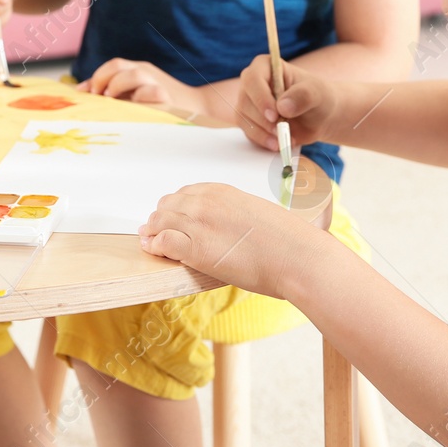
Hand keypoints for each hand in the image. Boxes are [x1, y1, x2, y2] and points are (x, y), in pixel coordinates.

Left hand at [78, 58, 202, 115]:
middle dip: (101, 79)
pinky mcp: (167, 97)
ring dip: (117, 86)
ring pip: (133, 74)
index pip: (112, 65)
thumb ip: (115, 92)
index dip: (95, 77)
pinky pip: (151, 92)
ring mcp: (157, 83)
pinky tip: (134, 106)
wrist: (199, 107)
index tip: (83, 93)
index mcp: (138, 70)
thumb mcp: (137, 95)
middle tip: (97, 96)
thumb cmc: (163, 105)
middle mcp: (146, 72)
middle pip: (117, 65)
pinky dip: (139, 97)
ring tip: (111, 100)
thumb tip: (83, 93)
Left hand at [139, 183, 320, 298]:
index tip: (173, 217)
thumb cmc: (286, 240)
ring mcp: (199, 223)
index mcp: (222, 191)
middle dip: (161, 218)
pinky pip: (162, 243)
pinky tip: (155, 251)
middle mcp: (206, 202)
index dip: (175, 207)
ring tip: (151, 241)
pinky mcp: (196, 248)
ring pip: (159, 222)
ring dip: (153, 232)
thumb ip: (234, 215)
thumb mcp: (256, 214)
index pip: (185, 193)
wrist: (297, 256)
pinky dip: (155, 247)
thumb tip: (228, 229)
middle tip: (156, 231)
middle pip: (167, 205)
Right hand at [236, 55, 337, 150]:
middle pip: (245, 101)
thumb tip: (283, 107)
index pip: (253, 78)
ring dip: (263, 133)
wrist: (319, 116)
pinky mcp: (250, 121)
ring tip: (284, 139)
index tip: (275, 114)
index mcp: (265, 66)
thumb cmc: (318, 97)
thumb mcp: (317, 93)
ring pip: (244, 119)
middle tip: (281, 131)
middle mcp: (253, 83)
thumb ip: (303, 95)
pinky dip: (263, 141)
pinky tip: (279, 144)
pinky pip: (249, 133)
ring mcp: (249, 103)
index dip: (260, 97)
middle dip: (263, 120)